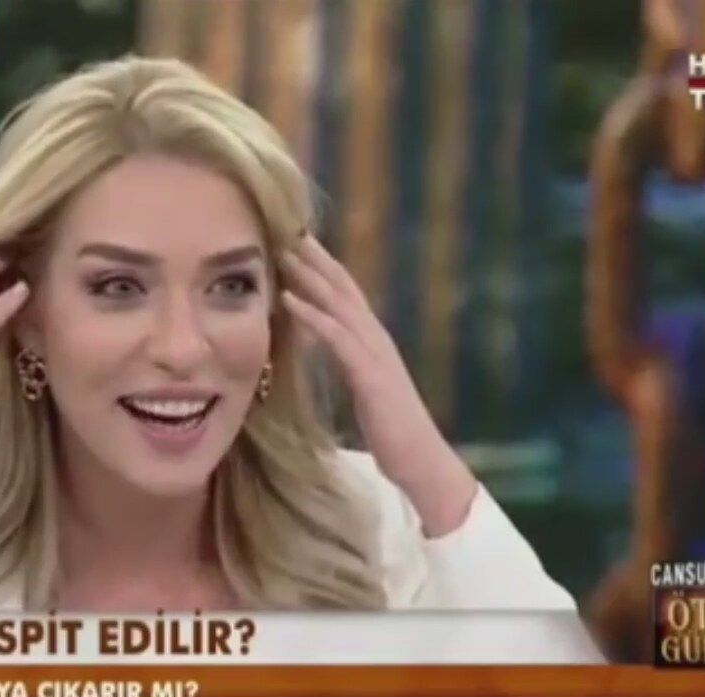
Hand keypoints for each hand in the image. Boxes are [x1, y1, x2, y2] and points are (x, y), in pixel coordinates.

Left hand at [279, 234, 477, 535]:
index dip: (321, 267)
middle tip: (285, 228)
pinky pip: (337, 338)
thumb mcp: (364, 389)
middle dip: (315, 257)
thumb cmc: (391, 430)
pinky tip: (289, 300)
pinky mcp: (370, 375)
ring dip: (310, 276)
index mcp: (372, 342)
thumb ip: (348, 364)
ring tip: (283, 251)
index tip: (293, 243)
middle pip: (342, 286)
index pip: (344, 294)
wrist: (421, 461)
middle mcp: (376, 339)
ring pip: (339, 303)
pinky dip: (312, 315)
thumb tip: (327, 351)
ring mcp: (375, 354)